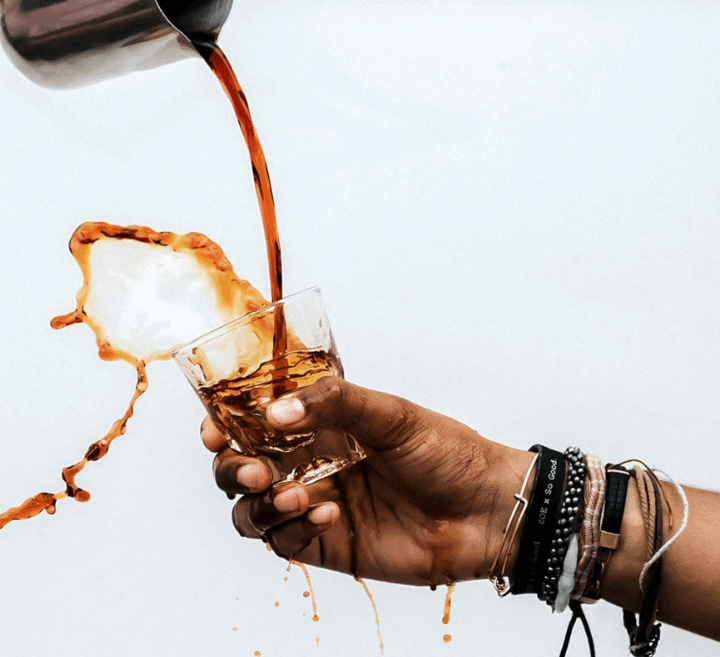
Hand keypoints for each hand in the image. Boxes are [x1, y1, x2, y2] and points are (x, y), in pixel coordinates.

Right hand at [202, 376, 532, 585]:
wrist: (486, 510)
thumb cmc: (447, 452)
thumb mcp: (392, 414)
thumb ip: (335, 402)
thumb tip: (275, 410)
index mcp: (322, 425)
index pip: (256, 423)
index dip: (226, 425)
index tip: (214, 428)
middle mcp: (310, 463)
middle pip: (242, 468)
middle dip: (233, 469)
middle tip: (253, 468)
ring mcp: (315, 504)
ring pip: (252, 509)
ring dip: (257, 503)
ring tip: (291, 494)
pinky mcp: (327, 544)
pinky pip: (283, 542)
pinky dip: (290, 529)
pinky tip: (325, 514)